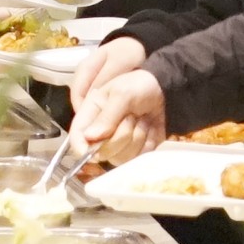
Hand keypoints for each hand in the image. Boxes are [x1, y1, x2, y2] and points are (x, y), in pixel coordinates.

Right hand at [66, 42, 162, 163]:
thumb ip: (106, 116)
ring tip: (139, 119)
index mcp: (91, 113)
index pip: (77, 134)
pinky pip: (136, 157)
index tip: (89, 152)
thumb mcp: (122, 94)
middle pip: (100, 151)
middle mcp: (101, 131)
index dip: (80, 146)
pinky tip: (147, 128)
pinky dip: (145, 143)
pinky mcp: (134, 150)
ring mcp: (118, 143)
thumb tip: (90, 137)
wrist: (165, 91)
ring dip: (135, 137)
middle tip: (130, 116)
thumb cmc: (140, 86)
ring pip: (120, 156)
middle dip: (120, 134)